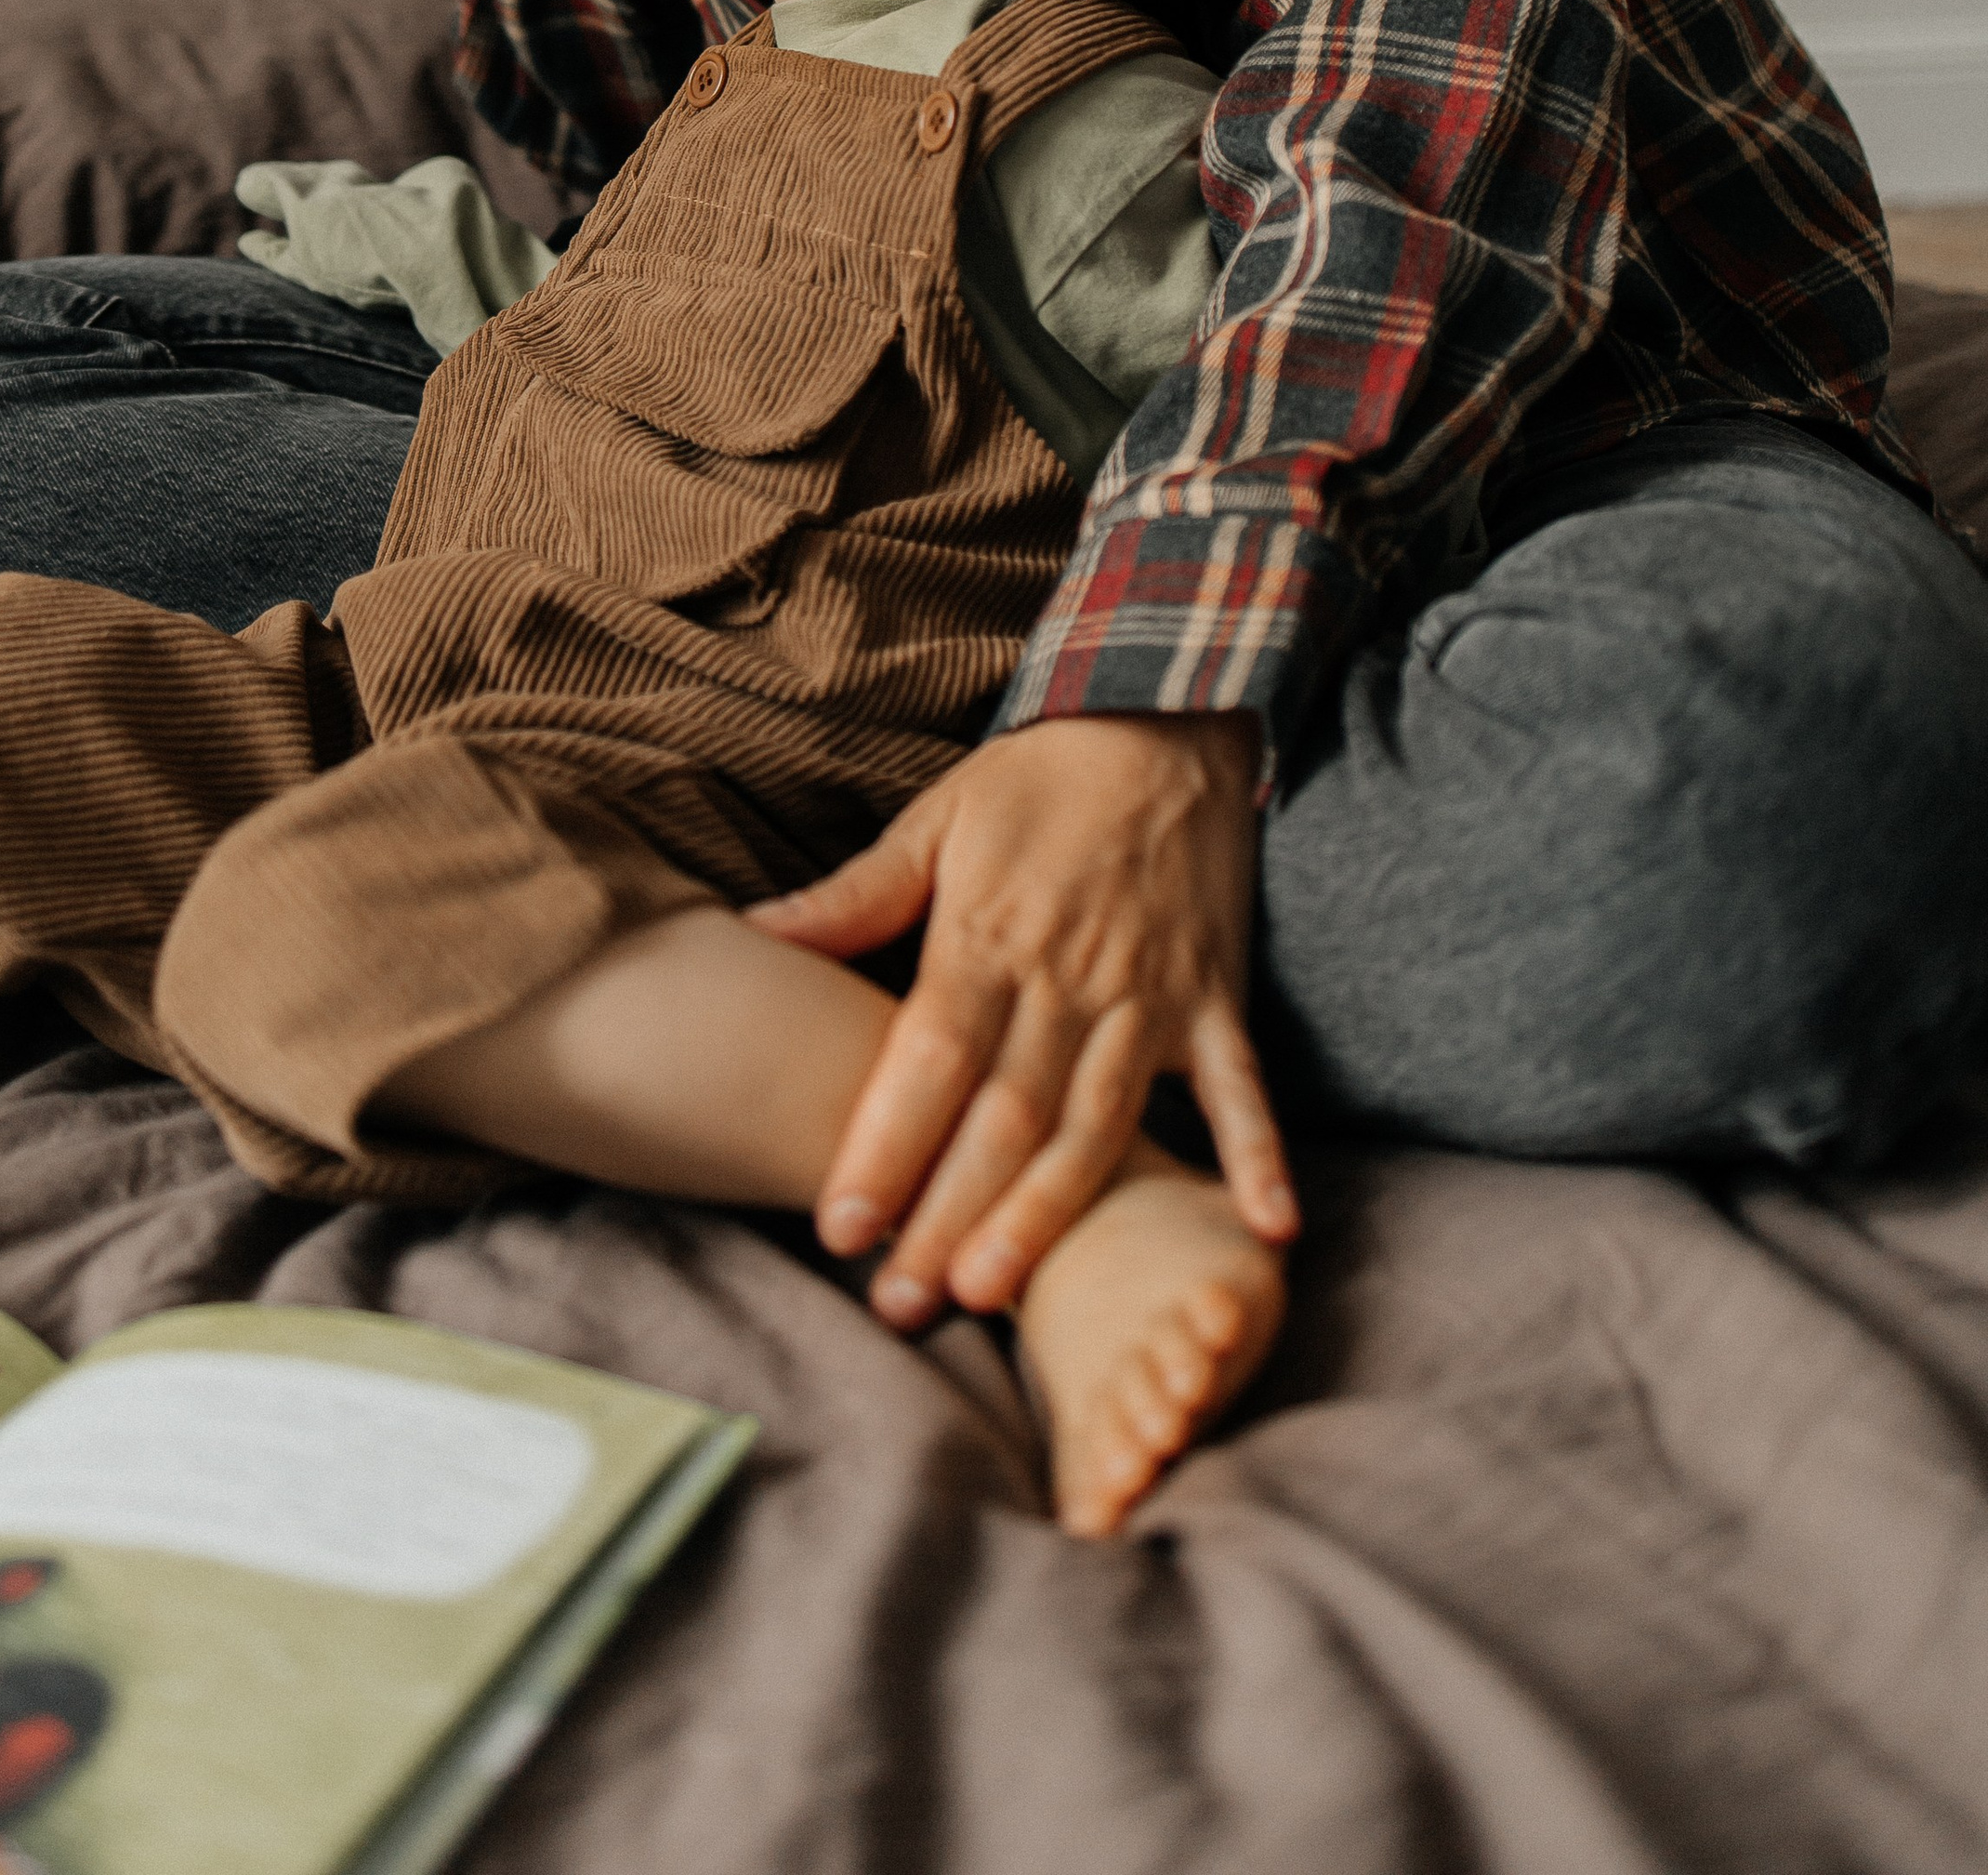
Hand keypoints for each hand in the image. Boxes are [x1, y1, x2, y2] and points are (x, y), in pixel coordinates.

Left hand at [749, 714, 1295, 1323]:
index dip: (886, 1144)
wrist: (1164, 717)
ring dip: (1049, 1214)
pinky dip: (1258, 1157)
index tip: (841, 1225)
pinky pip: (1242, 1090)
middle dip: (947, 1215)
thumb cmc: (1040, 780)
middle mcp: (1069, 977)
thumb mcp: (938, 820)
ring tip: (996, 1292)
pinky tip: (1264, 1233)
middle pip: (1003, 1115)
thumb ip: (853, 896)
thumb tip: (754, 935)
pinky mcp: (1215, 1000)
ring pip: (1096, 1124)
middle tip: (900, 1300)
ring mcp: (1149, 994)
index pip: (930, 1057)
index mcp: (988, 934)